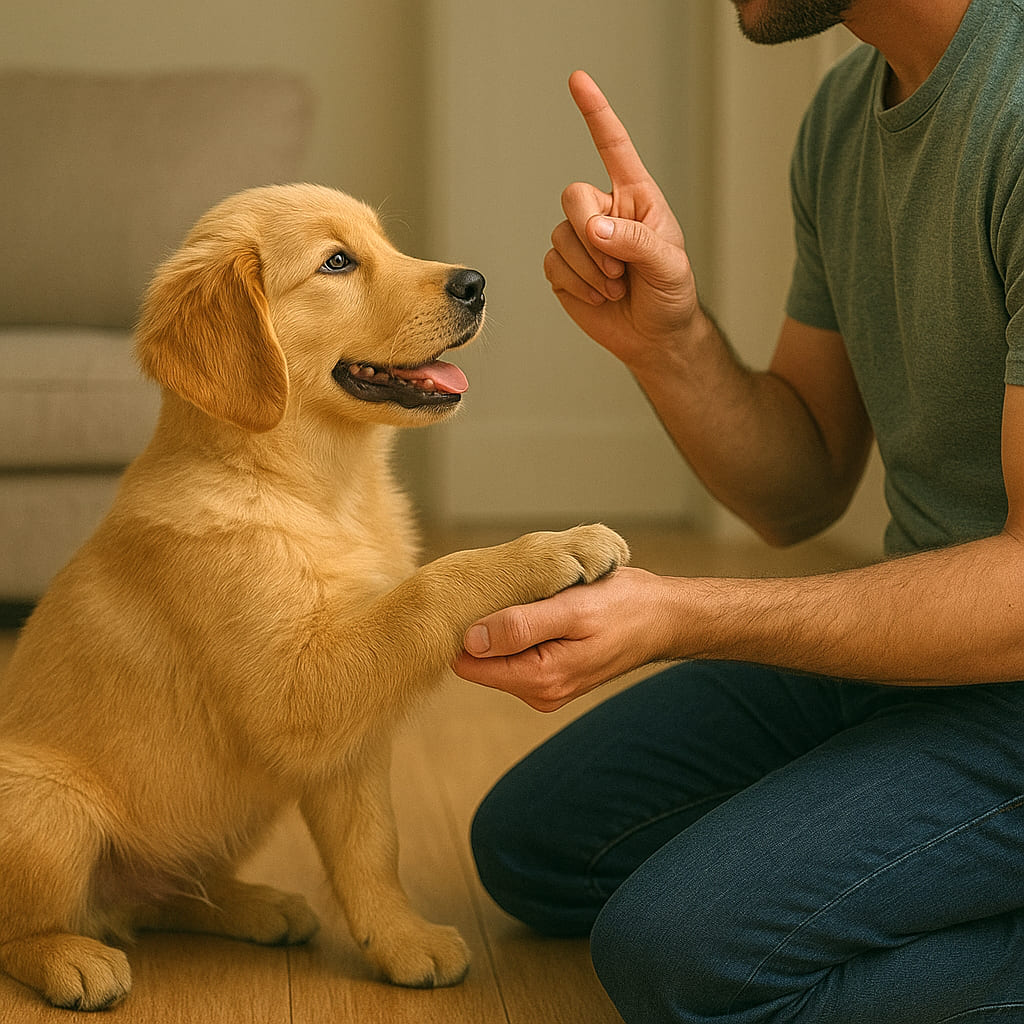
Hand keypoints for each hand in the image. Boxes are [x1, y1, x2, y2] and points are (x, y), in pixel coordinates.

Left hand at [452, 568, 669, 711]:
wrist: (665, 617)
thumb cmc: (624, 607)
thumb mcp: (570, 609)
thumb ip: (519, 626)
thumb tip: (470, 640)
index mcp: (539, 680)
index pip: (470, 664)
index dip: (467, 629)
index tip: (482, 598)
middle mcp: (539, 692)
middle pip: (482, 659)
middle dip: (490, 624)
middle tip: (519, 591)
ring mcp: (547, 685)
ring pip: (501, 653)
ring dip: (509, 623)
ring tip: (540, 598)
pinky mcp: (554, 673)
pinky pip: (521, 650)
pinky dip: (525, 626)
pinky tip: (548, 607)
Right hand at [544, 71, 701, 373]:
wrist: (655, 338)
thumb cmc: (671, 296)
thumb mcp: (669, 266)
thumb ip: (635, 242)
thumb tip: (594, 231)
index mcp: (635, 197)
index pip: (613, 147)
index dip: (596, 113)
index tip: (577, 79)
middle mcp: (605, 211)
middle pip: (573, 195)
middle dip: (590, 232)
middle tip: (618, 268)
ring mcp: (581, 240)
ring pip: (561, 235)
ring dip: (589, 268)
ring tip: (616, 287)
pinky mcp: (563, 269)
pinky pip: (553, 265)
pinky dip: (576, 284)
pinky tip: (599, 296)